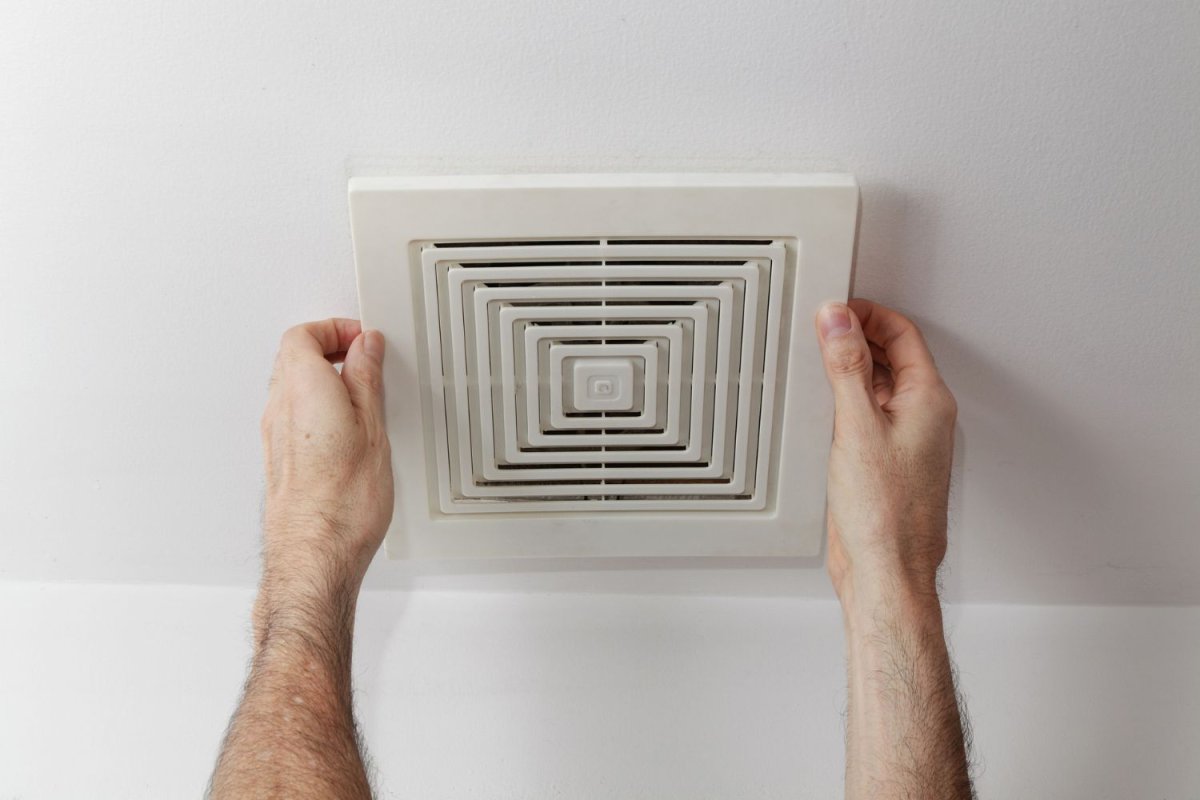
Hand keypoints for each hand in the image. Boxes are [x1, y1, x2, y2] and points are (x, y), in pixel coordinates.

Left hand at [259, 319, 392, 611]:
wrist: (315, 556)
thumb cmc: (342, 503)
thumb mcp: (373, 427)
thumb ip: (366, 380)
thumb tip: (366, 349)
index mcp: (302, 389)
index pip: (303, 335)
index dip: (334, 328)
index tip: (363, 337)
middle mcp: (279, 409)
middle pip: (291, 358)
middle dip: (328, 348)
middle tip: (363, 356)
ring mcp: (274, 436)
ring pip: (290, 386)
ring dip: (322, 379)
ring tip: (359, 390)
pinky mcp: (279, 460)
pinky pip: (293, 415)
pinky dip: (317, 406)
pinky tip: (345, 425)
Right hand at [815, 299, 956, 608]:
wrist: (885, 571)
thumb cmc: (885, 513)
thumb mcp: (857, 426)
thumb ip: (846, 367)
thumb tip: (838, 319)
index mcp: (928, 402)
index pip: (903, 335)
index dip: (869, 314)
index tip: (836, 308)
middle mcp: (922, 419)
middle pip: (892, 357)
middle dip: (857, 337)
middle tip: (820, 329)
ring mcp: (904, 442)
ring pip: (878, 387)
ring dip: (849, 370)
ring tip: (815, 361)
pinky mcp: (884, 463)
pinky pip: (866, 416)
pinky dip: (844, 402)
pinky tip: (819, 408)